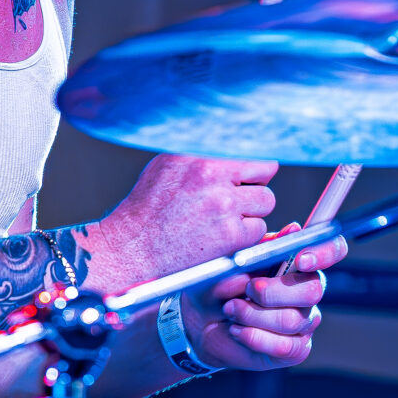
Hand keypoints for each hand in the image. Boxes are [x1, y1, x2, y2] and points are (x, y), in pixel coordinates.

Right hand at [83, 155, 278, 296]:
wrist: (131, 249)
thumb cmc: (145, 211)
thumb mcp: (166, 165)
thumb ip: (201, 154)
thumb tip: (232, 147)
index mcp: (197, 153)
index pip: (249, 147)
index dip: (248, 165)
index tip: (244, 176)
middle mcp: (211, 173)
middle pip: (265, 170)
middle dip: (253, 185)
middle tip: (234, 200)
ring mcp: (224, 204)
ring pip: (266, 201)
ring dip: (251, 212)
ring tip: (224, 220)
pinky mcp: (231, 234)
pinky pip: (258, 230)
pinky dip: (245, 237)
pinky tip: (221, 239)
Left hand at [184, 224, 345, 372]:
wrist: (200, 321)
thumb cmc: (220, 286)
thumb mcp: (234, 261)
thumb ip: (262, 248)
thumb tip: (292, 230)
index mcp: (299, 263)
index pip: (332, 250)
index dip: (325, 253)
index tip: (301, 259)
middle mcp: (308, 292)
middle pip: (312, 291)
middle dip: (273, 291)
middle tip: (247, 290)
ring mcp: (304, 322)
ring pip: (292, 320)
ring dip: (254, 315)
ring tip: (231, 310)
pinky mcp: (295, 349)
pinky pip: (284, 346)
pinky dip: (255, 337)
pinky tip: (237, 330)